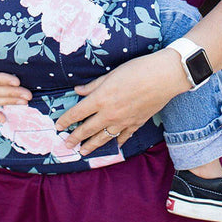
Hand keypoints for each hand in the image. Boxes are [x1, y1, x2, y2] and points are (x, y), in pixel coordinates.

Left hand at [55, 49, 188, 155]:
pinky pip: (123, 136)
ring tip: (82, 151)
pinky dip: (117, 141)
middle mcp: (109, 113)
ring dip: (91, 145)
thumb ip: (93, 85)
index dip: (66, 120)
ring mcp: (123, 121)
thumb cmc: (136, 70)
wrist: (163, 77)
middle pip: (87, 129)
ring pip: (103, 137)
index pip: (78, 113)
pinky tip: (113, 145)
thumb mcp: (111, 74)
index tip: (58, 126)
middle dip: (75, 138)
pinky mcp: (136, 123)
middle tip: (66, 145)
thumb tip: (77, 91)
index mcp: (101, 98)